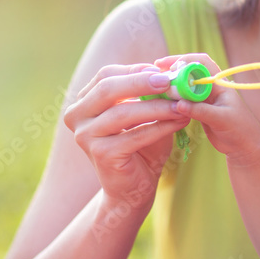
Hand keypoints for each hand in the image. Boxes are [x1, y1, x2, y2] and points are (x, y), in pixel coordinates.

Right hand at [63, 63, 191, 207]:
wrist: (132, 188)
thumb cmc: (141, 146)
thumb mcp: (144, 114)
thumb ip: (151, 94)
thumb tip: (170, 70)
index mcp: (84, 102)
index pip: (106, 75)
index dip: (135, 70)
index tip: (163, 70)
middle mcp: (77, 116)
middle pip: (108, 88)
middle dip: (142, 82)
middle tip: (170, 81)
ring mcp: (86, 136)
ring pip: (124, 112)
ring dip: (158, 106)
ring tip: (182, 104)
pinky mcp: (101, 154)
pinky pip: (136, 134)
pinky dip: (161, 126)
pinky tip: (180, 122)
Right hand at [157, 54, 259, 162]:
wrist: (244, 147)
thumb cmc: (240, 130)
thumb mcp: (221, 119)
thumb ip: (201, 111)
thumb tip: (179, 104)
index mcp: (219, 84)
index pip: (201, 63)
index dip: (183, 60)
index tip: (164, 65)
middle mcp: (211, 88)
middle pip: (189, 72)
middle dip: (172, 72)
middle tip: (153, 78)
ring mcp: (204, 99)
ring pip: (184, 86)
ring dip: (170, 86)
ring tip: (153, 90)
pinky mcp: (199, 110)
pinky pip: (183, 100)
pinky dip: (172, 99)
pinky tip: (160, 103)